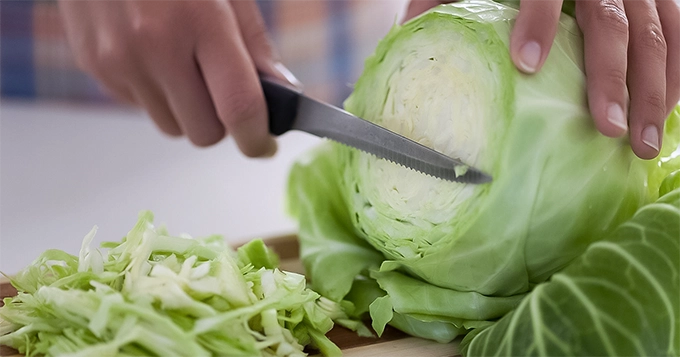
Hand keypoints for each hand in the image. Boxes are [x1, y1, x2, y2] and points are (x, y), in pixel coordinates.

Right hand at [58, 0, 299, 155]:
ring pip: (170, 126)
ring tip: (184, 63)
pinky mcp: (93, 66)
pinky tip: (154, 54)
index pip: (238, 108)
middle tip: (223, 90)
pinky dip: (157, 93)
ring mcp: (117, 60)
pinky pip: (140, 106)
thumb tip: (282, 91)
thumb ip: (254, 44)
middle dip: (221, 121)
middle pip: (203, 132)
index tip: (264, 144)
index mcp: (199, 21)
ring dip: (187, 110)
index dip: (257, 138)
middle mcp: (153, 47)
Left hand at [404, 0, 679, 158]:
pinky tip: (670, 113)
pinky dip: (678, 73)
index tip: (526, 65)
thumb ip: (444, 0)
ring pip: (655, 32)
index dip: (538, 23)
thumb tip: (404, 42)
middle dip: (611, 77)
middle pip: (610, 21)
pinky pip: (679, 31)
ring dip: (653, 89)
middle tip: (609, 129)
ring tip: (643, 145)